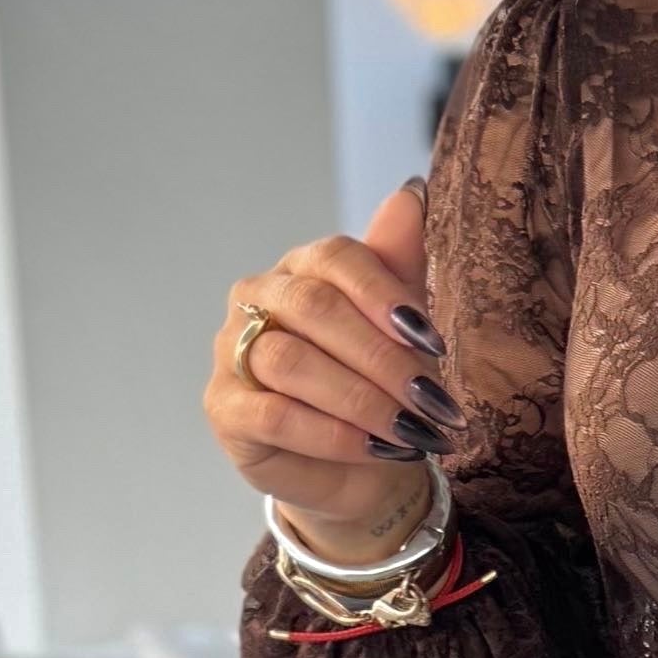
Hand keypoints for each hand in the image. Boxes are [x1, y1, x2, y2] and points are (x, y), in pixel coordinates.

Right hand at [205, 179, 460, 564]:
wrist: (360, 468)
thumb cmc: (379, 389)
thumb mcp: (402, 329)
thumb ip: (400, 263)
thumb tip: (412, 190)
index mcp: (304, 266)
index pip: (336, 258)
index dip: (385, 295)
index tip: (433, 342)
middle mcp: (259, 297)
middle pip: (314, 308)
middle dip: (382, 358)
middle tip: (432, 400)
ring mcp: (232, 350)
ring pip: (291, 362)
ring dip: (360, 399)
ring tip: (411, 430)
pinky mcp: (224, 407)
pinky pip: (274, 415)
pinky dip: (330, 434)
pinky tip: (372, 448)